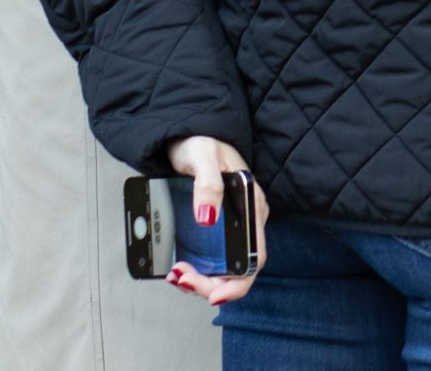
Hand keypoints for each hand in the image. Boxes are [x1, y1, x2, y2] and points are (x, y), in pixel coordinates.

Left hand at [164, 135, 267, 305]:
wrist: (189, 136)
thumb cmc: (201, 143)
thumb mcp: (203, 157)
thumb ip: (207, 185)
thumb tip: (208, 218)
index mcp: (252, 206)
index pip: (255, 256)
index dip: (238, 282)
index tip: (214, 294)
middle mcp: (246, 222)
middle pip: (239, 270)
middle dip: (210, 284)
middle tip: (180, 278)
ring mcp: (232, 228)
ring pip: (223, 269)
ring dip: (200, 280)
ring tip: (175, 274)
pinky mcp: (216, 231)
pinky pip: (211, 261)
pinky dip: (195, 271)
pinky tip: (177, 268)